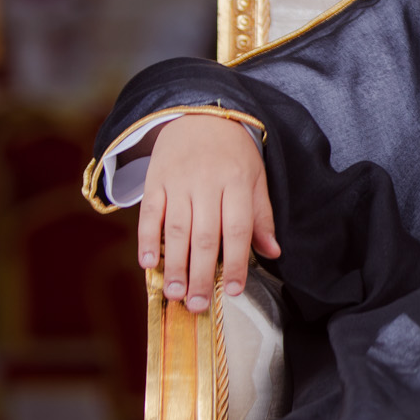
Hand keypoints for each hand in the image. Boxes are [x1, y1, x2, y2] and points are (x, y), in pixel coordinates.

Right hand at [137, 114, 280, 313]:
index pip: (237, 229)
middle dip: (201, 274)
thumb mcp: (255, 178)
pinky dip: (147, 240)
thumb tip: (273, 253)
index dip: (236, 262)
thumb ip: (261, 217)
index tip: (233, 291)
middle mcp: (206, 183)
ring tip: (175, 293)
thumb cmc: (232, 153)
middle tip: (198, 305)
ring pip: (176, 229)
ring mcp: (178, 181)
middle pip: (204, 235)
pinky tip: (148, 264)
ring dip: (175, 265)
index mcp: (236, 183)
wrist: (198, 114)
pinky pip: (149, 213)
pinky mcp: (155, 180)